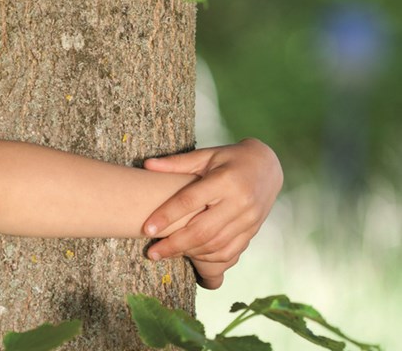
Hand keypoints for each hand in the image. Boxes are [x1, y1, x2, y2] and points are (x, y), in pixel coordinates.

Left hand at [140, 138, 282, 288]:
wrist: (268, 167)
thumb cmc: (229, 159)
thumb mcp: (206, 155)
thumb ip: (177, 163)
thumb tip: (146, 164)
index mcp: (224, 181)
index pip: (190, 201)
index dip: (166, 216)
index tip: (147, 229)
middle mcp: (239, 202)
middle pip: (202, 231)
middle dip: (174, 245)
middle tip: (151, 253)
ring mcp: (249, 219)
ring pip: (215, 245)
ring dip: (188, 253)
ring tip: (165, 253)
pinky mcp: (253, 230)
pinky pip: (230, 251)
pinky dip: (208, 257)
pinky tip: (190, 256)